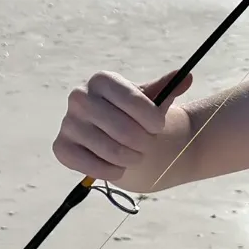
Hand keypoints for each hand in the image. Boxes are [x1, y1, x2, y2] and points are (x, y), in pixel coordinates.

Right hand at [53, 69, 192, 183]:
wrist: (115, 134)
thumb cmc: (136, 113)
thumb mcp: (152, 98)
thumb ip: (168, 87)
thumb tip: (187, 77)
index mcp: (102, 80)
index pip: (133, 101)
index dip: (152, 118)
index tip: (159, 127)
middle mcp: (79, 97)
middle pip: (123, 129)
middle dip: (143, 142)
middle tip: (148, 145)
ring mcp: (67, 122)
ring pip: (110, 150)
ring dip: (131, 158)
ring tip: (135, 155)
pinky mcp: (61, 147)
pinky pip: (91, 166)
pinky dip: (112, 171)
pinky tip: (118, 167)